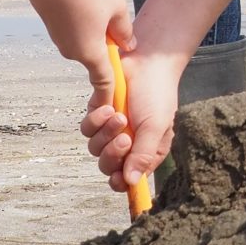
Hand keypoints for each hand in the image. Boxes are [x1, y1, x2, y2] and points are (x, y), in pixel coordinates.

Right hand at [25, 0, 132, 90]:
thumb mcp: (117, 8)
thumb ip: (124, 31)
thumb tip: (126, 45)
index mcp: (90, 53)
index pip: (104, 81)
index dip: (111, 94)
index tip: (115, 105)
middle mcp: (72, 51)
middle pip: (96, 57)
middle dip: (107, 46)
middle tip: (115, 20)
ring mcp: (59, 39)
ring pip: (84, 42)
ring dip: (94, 30)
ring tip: (96, 2)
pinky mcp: (51, 26)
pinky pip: (72, 30)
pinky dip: (81, 21)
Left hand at [80, 46, 181, 191]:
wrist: (147, 61)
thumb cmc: (158, 94)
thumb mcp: (156, 127)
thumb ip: (143, 155)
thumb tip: (130, 182)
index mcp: (146, 152)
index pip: (129, 179)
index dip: (121, 182)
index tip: (117, 177)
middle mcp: (128, 144)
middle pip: (108, 166)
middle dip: (112, 154)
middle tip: (123, 139)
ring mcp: (111, 130)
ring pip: (95, 148)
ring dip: (105, 134)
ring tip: (118, 116)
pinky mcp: (98, 114)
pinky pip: (87, 128)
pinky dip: (95, 120)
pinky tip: (107, 107)